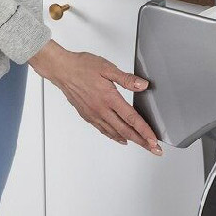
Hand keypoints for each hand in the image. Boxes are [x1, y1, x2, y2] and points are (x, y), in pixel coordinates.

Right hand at [28, 40, 161, 154]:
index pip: (131, 118)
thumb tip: (142, 85)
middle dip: (142, 141)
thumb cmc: (82, 66)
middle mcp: (101, 110)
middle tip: (153, 149)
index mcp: (109, 98)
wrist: (62, 70)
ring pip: (115, 133)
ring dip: (130, 140)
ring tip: (141, 145)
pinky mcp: (87, 115)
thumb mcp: (107, 68)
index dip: (144, 131)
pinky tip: (120, 138)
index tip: (153, 140)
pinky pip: (103, 130)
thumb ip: (126, 79)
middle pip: (125, 130)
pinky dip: (114, 136)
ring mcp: (93, 114)